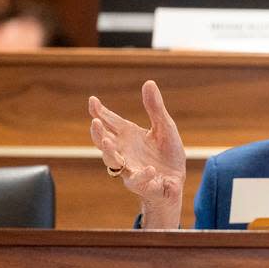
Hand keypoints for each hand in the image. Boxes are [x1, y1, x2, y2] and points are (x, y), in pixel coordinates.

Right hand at [88, 80, 186, 228]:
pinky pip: (140, 181)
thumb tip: (149, 83)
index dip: (100, 112)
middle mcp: (124, 153)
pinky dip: (144, 176)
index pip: (110, 123)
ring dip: (109, 153)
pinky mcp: (144, 185)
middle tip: (95, 122)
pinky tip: (150, 169)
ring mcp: (131, 169)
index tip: (93, 100)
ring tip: (107, 142)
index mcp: (128, 137)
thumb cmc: (166, 153)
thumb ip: (155, 108)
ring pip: (114, 164)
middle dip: (97, 134)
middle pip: (104, 144)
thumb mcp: (165, 128)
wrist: (176, 180)